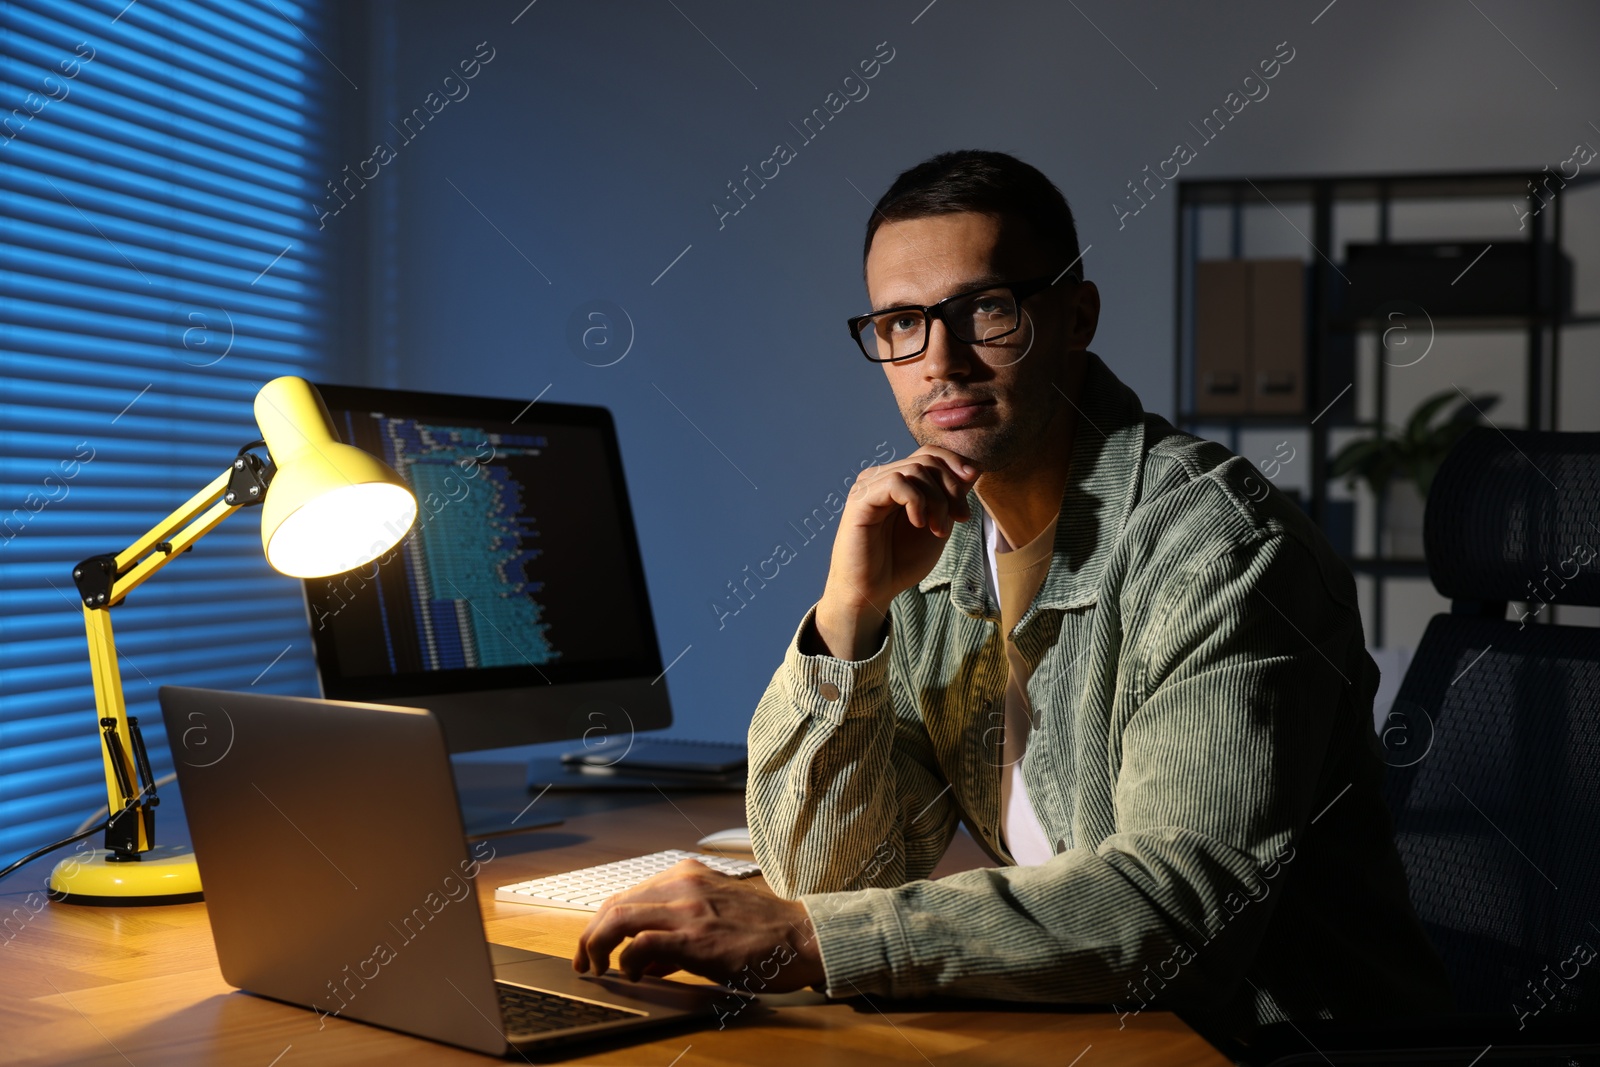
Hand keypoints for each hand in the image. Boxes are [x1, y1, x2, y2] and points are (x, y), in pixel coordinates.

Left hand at [572, 859, 824, 990]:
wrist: (802, 937)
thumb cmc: (763, 932)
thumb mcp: (712, 920)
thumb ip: (674, 936)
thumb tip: (643, 961)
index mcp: (686, 876)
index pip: (627, 895)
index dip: (599, 923)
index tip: (592, 948)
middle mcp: (683, 885)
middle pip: (614, 904)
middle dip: (589, 935)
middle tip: (585, 963)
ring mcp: (689, 909)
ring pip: (620, 918)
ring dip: (598, 946)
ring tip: (598, 969)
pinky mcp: (697, 937)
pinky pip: (643, 944)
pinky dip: (627, 961)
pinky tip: (633, 975)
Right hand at [816, 445, 977, 658]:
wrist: (875, 590)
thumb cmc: (902, 561)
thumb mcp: (938, 525)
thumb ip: (951, 497)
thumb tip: (973, 468)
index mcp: (900, 481)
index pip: (930, 453)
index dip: (956, 464)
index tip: (973, 485)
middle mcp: (883, 478)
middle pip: (927, 458)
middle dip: (952, 486)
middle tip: (959, 518)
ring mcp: (870, 486)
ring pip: (915, 469)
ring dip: (937, 500)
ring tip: (938, 529)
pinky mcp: (861, 499)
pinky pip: (896, 482)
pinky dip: (916, 501)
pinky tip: (918, 524)